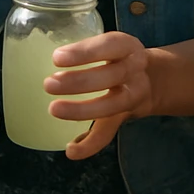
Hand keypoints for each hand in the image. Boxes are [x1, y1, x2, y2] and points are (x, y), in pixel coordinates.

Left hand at [44, 32, 151, 160]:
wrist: (153, 79)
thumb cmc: (118, 56)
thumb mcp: (109, 43)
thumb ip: (85, 48)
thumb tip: (40, 53)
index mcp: (126, 46)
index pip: (108, 45)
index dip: (84, 52)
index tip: (57, 58)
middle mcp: (134, 70)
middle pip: (110, 76)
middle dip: (78, 82)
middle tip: (49, 84)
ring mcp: (132, 96)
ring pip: (110, 106)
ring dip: (81, 111)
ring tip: (54, 109)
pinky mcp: (125, 118)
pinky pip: (110, 133)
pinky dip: (90, 144)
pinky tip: (71, 150)